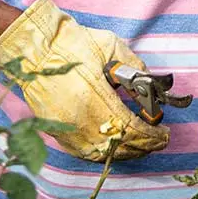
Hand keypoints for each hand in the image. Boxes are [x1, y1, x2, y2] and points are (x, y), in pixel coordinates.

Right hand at [0, 0, 169, 160]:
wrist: (33, 49)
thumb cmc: (72, 44)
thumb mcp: (111, 48)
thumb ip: (135, 69)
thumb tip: (154, 89)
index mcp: (93, 97)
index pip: (129, 128)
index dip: (150, 135)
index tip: (164, 135)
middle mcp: (78, 119)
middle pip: (118, 145)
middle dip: (143, 146)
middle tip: (159, 141)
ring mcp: (64, 128)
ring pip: (100, 154)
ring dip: (125, 152)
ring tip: (142, 146)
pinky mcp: (55, 132)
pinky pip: (83, 152)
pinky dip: (103, 153)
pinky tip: (116, 148)